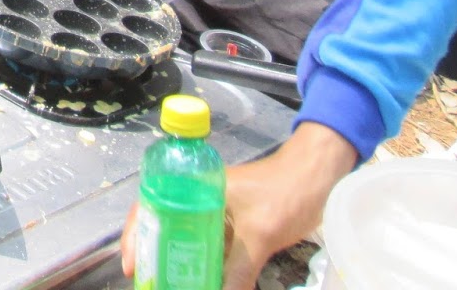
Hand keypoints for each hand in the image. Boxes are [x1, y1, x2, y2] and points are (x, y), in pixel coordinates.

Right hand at [121, 124, 357, 289]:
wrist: (323, 176)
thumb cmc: (287, 192)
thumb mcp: (261, 234)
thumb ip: (239, 270)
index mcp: (195, 186)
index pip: (152, 205)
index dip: (136, 235)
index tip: (133, 266)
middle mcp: (199, 197)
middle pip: (164, 225)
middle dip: (154, 255)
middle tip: (149, 282)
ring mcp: (218, 212)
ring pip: (187, 239)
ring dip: (179, 264)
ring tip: (170, 284)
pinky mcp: (237, 226)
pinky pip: (211, 248)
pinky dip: (203, 266)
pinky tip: (201, 282)